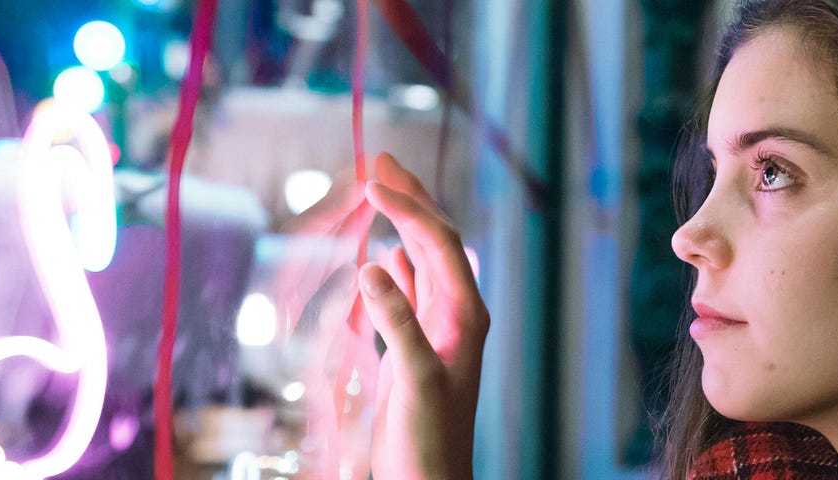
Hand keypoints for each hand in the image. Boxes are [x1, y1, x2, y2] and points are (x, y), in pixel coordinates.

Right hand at [359, 153, 487, 479]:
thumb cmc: (427, 437)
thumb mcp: (412, 377)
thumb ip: (397, 322)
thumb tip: (373, 264)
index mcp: (465, 313)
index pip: (437, 243)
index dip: (405, 208)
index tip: (372, 180)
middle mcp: (457, 313)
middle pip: (434, 240)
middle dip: (409, 199)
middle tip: (378, 160)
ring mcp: (438, 328)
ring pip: (420, 260)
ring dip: (399, 224)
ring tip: (378, 190)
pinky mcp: (417, 346)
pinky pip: (408, 291)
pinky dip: (393, 263)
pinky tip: (381, 253)